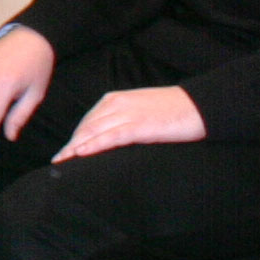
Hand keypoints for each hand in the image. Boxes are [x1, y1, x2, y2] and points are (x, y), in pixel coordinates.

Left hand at [53, 85, 205, 161]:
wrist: (202, 105)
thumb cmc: (174, 110)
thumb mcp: (141, 109)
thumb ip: (122, 118)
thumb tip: (109, 134)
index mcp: (116, 99)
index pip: (88, 120)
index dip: (75, 137)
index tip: (64, 151)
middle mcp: (118, 104)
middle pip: (86, 126)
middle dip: (71, 144)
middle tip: (57, 160)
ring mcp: (129, 114)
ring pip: (94, 131)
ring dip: (75, 147)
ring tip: (62, 161)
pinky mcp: (141, 126)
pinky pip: (112, 136)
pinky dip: (94, 144)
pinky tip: (81, 153)